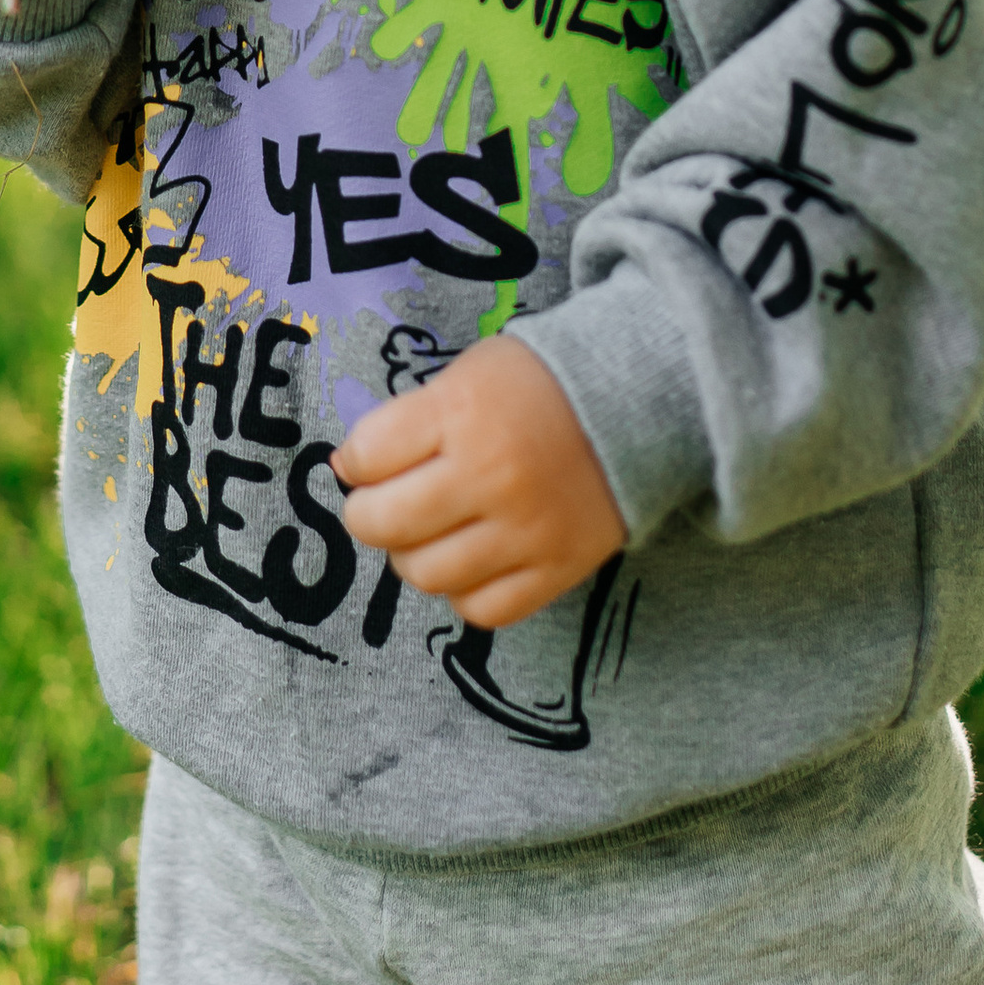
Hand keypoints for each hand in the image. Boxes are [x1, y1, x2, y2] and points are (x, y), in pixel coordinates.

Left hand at [333, 335, 624, 629]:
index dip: (356, 462)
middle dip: (367, 515)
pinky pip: (482, 609)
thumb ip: (407, 419)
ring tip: (430, 532)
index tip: (368, 461)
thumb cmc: (536, 385)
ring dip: (412, 556)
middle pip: (384, 523)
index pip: (367, 456)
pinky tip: (471, 559)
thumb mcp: (467, 375)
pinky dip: (464, 591)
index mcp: (464, 412)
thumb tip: (347, 468)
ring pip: (426, 574)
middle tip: (382, 505)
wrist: (636, 402)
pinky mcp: (558, 569)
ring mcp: (526, 529)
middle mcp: (492, 474)